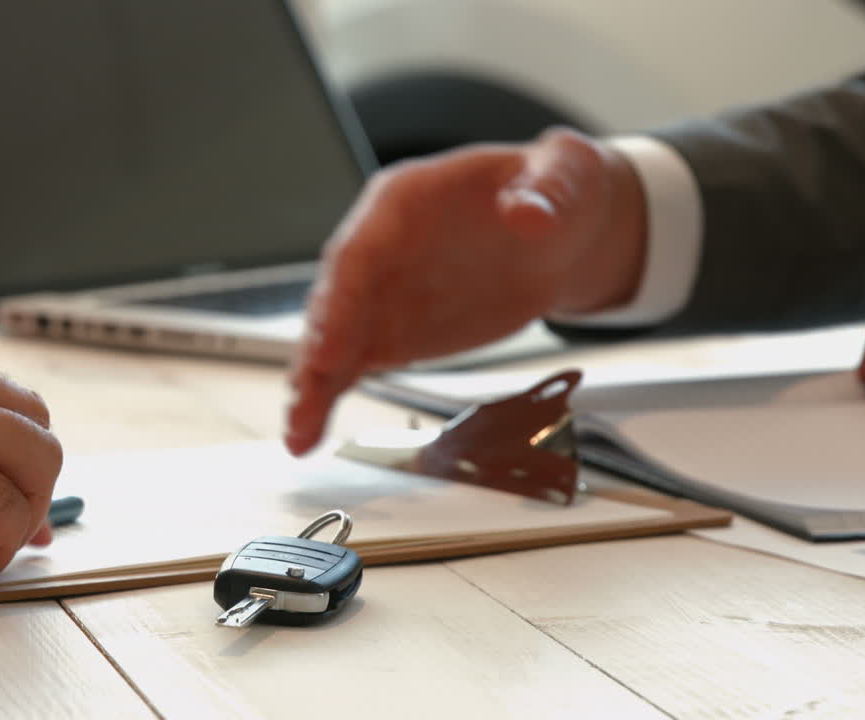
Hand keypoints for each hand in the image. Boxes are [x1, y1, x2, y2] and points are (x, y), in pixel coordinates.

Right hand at [285, 129, 646, 454]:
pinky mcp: (396, 332)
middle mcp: (380, 249)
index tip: (331, 345)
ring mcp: (384, 295)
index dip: (340, 299)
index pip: (359, 251)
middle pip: (334, 301)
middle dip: (317, 351)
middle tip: (305, 399)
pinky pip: (354, 365)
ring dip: (315, 385)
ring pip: (334, 341)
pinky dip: (333, 396)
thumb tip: (529, 213)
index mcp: (404, 201)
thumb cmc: (553, 188)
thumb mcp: (564, 172)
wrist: (565, 229)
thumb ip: (547, 188)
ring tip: (300, 431)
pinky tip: (313, 428)